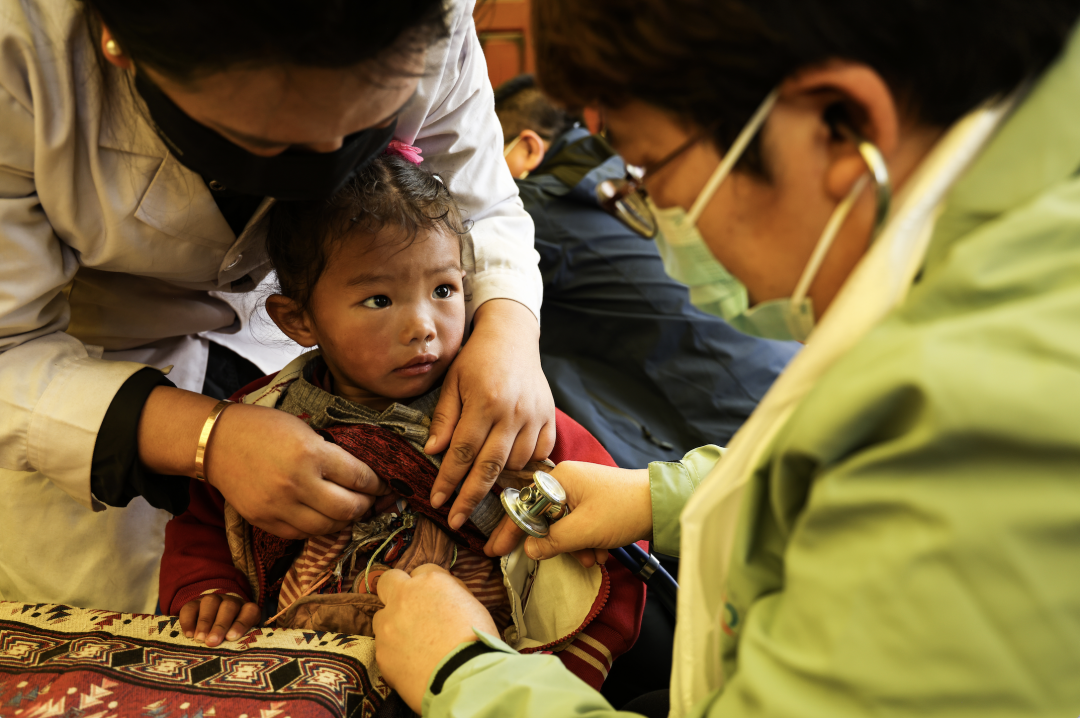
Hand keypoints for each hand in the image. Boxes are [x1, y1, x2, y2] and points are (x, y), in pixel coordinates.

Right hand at [179, 593, 260, 646]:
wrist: (213, 624)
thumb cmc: (229, 638)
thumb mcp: (239, 640)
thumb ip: (240, 644)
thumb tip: (236, 657)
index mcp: (246, 610)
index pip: (249, 611)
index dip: (242, 623)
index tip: (231, 637)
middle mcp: (231, 602)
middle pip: (229, 606)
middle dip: (220, 624)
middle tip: (212, 641)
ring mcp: (212, 601)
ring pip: (210, 602)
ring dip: (205, 621)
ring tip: (200, 638)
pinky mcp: (194, 604)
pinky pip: (190, 607)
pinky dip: (188, 620)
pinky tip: (188, 634)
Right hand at [206, 403, 389, 537]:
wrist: (217, 443)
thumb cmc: (264, 428)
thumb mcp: (305, 429)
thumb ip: (332, 453)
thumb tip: (363, 475)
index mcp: (311, 453)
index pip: (359, 477)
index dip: (377, 484)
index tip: (382, 485)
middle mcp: (298, 483)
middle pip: (348, 508)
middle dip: (366, 505)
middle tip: (369, 499)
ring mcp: (280, 506)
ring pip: (328, 527)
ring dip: (344, 520)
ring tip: (348, 509)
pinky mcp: (265, 521)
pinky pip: (303, 534)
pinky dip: (319, 527)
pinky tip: (323, 516)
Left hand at [373, 564, 496, 711]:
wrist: (463, 678)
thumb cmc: (476, 642)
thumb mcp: (472, 605)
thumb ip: (451, 593)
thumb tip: (441, 594)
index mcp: (431, 582)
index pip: (422, 571)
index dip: (427, 586)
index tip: (432, 599)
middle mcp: (404, 596)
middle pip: (388, 580)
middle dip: (396, 590)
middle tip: (409, 608)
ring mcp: (388, 623)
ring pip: (381, 615)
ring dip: (393, 623)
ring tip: (412, 643)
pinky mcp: (380, 650)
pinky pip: (383, 645)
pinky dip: (393, 651)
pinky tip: (410, 663)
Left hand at [426, 299, 555, 531]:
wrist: (512, 335)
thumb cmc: (477, 359)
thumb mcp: (452, 382)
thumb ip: (445, 418)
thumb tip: (434, 451)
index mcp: (485, 402)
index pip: (463, 451)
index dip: (448, 480)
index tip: (437, 501)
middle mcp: (512, 412)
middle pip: (490, 467)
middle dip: (470, 498)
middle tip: (455, 520)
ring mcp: (535, 416)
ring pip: (516, 463)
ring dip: (498, 479)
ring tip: (480, 483)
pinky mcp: (549, 417)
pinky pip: (540, 454)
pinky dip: (525, 465)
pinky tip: (509, 466)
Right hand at [484, 461, 652, 562]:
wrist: (662, 504)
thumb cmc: (623, 509)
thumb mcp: (583, 530)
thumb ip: (553, 541)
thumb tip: (531, 549)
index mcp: (559, 479)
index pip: (524, 506)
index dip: (510, 530)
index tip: (495, 550)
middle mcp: (567, 481)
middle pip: (544, 518)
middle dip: (557, 544)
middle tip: (564, 558)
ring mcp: (582, 491)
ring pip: (564, 525)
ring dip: (576, 547)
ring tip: (594, 557)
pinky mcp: (595, 502)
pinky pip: (579, 525)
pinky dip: (587, 541)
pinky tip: (602, 552)